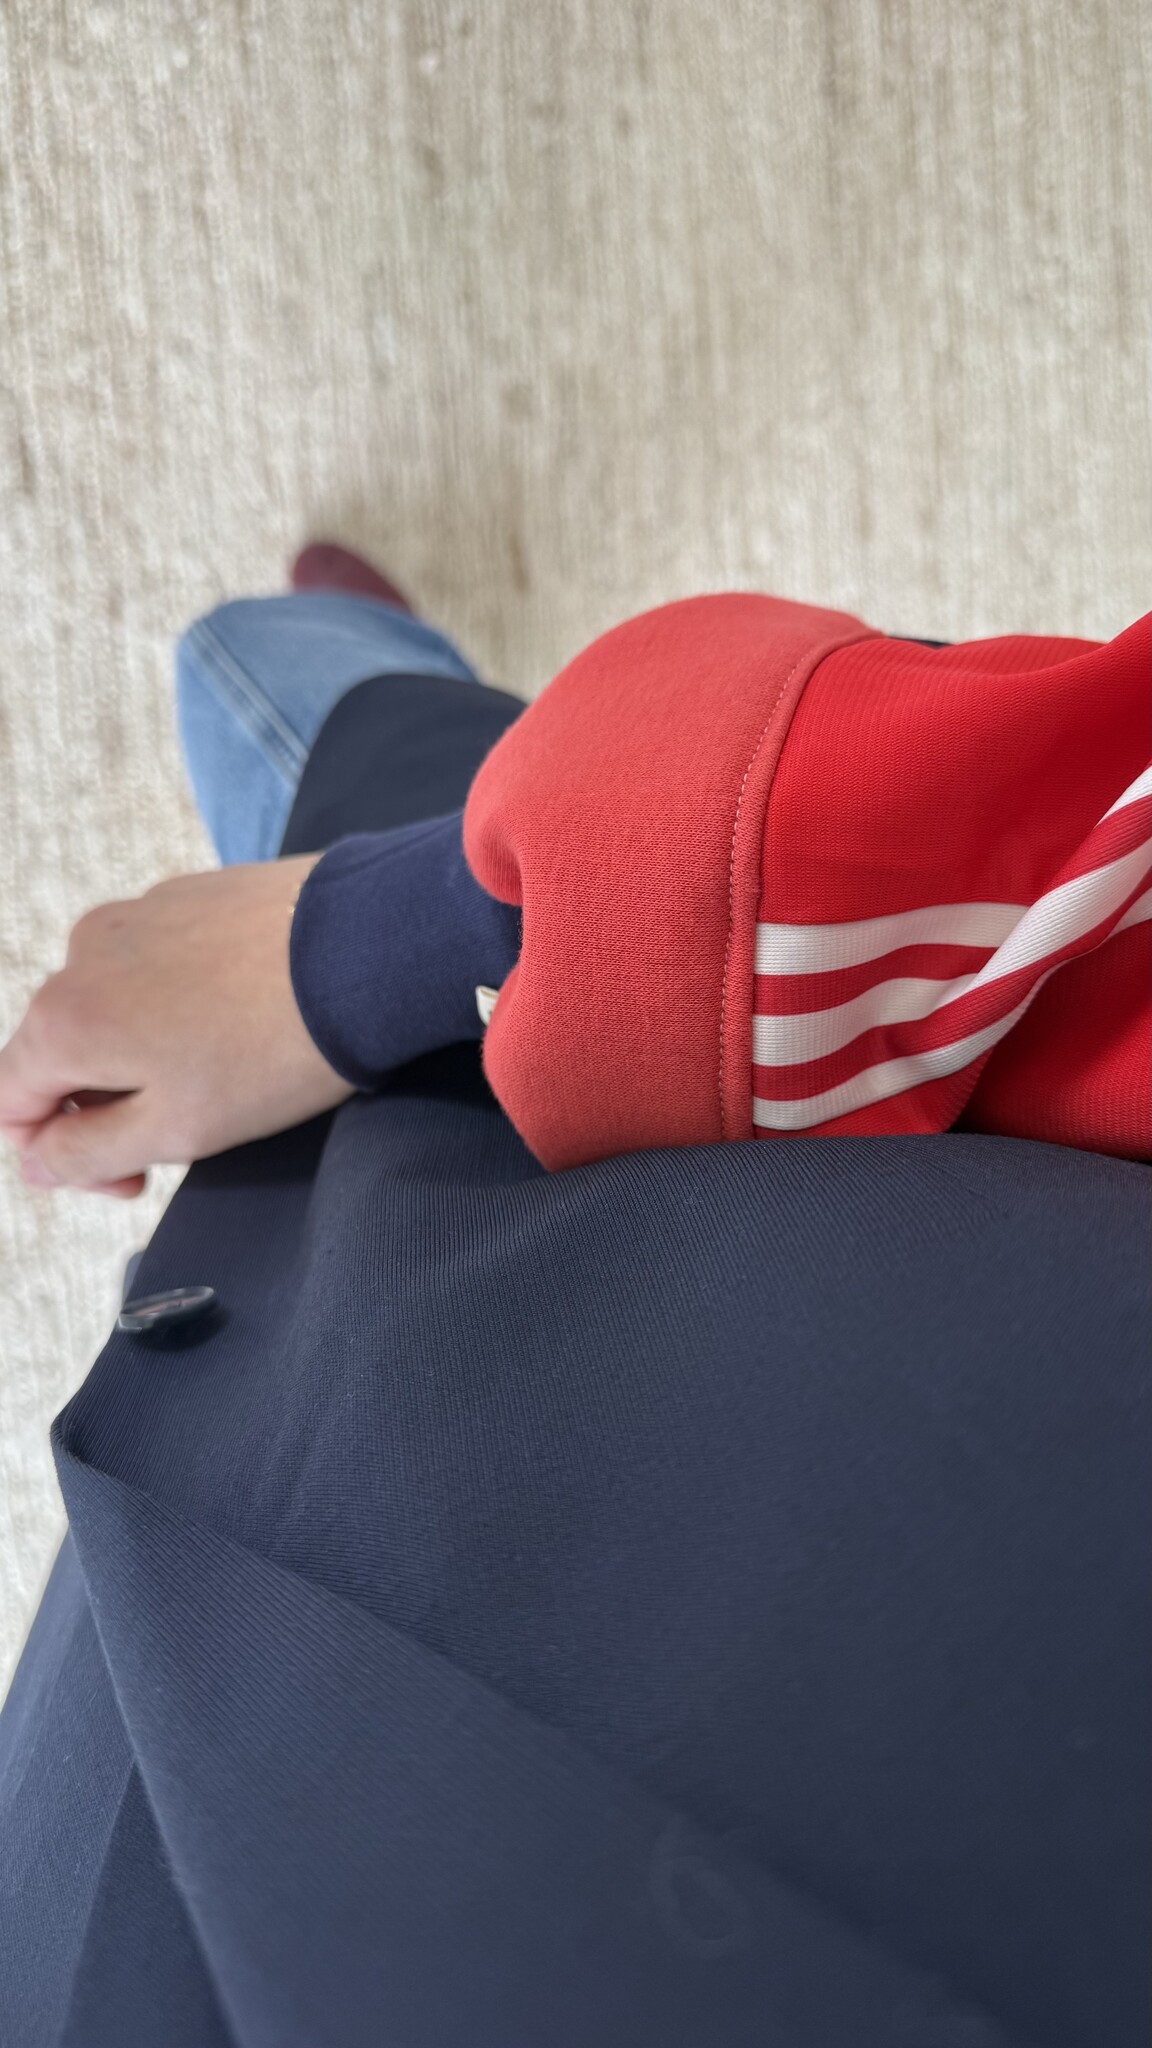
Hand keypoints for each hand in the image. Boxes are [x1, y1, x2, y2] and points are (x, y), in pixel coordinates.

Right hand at [0, 857, 354, 1197]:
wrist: (366, 952)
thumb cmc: (274, 1050)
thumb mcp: (174, 1131)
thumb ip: (86, 1153)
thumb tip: (38, 1160)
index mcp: (62, 1019)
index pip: (9, 1103)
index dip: (57, 1155)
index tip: (128, 1177)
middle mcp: (81, 955)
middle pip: (59, 1053)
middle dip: (108, 1106)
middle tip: (188, 1132)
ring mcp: (134, 916)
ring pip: (111, 1008)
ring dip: (146, 1054)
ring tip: (224, 1071)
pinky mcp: (184, 897)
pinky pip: (156, 967)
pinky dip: (180, 1005)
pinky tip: (241, 1021)